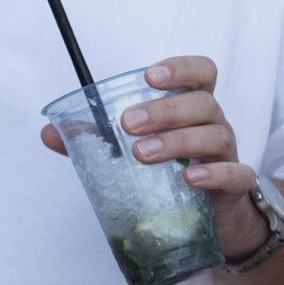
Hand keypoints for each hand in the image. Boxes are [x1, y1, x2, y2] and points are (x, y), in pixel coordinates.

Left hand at [38, 57, 270, 258]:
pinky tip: (188, 178)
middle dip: (165, 109)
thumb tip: (48, 133)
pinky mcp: (234, 186)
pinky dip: (214, 173)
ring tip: (143, 154)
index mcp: (192, 107)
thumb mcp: (136, 148)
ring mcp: (228, 154)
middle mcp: (214, 124)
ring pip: (216, 135)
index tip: (150, 76)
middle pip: (203, 103)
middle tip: (128, 124)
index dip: (181, 68)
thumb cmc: (172, 171)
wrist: (211, 216)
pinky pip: (235, 174)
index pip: (201, 73)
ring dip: (178, 141)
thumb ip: (95, 140)